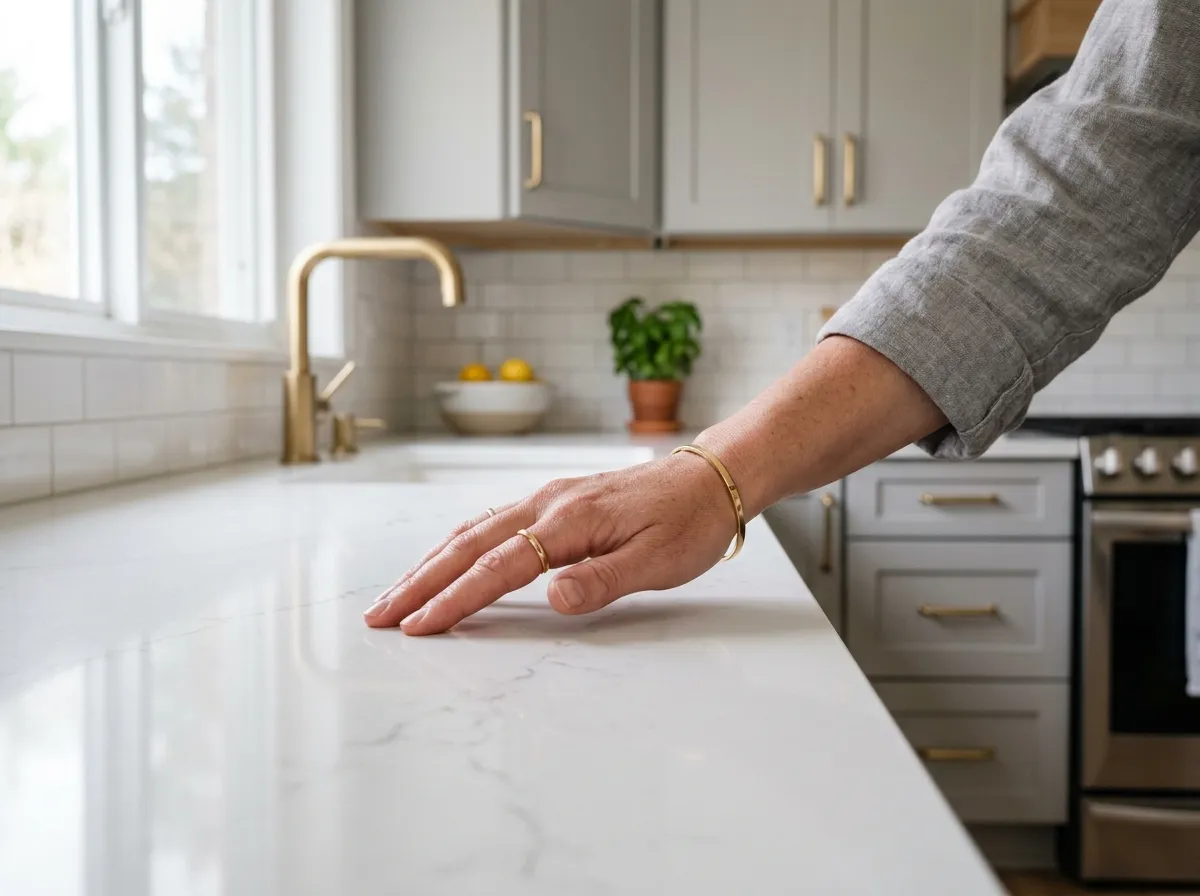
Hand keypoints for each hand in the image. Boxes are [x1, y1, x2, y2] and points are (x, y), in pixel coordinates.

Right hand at [363, 452, 736, 634]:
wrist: (712, 477)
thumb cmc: (689, 522)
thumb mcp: (659, 562)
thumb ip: (602, 581)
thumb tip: (551, 600)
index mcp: (570, 522)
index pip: (499, 568)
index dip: (455, 599)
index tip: (418, 625)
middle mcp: (548, 504)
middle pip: (469, 546)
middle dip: (419, 582)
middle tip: (379, 615)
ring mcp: (548, 498)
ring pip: (474, 530)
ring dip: (431, 562)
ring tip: (397, 592)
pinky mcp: (555, 500)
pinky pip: (493, 521)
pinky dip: (459, 543)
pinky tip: (448, 555)